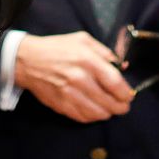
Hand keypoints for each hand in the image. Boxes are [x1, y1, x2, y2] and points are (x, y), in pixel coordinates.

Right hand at [14, 31, 134, 121]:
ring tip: (110, 109)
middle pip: (109, 102)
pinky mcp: (61, 105)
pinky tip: (95, 111)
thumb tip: (121, 66)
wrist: (28, 60)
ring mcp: (69, 94)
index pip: (115, 83)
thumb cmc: (57, 48)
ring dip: (108, 113)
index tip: (129, 96)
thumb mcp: (83, 40)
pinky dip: (92, 117)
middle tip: (123, 106)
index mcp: (87, 60)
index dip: (126, 93)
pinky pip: (83, 118)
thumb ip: (104, 52)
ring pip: (98, 113)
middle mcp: (79, 79)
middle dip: (121, 107)